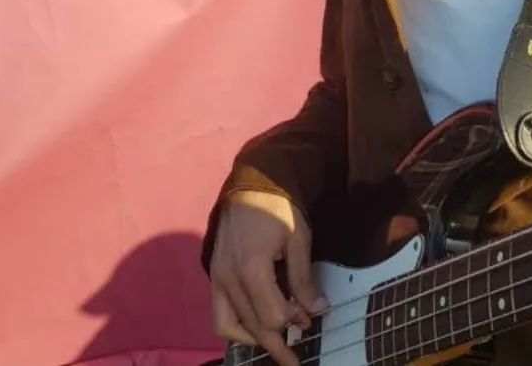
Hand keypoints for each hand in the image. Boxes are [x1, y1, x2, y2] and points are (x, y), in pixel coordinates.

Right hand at [209, 190, 327, 365]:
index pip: (273, 314)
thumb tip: (317, 309)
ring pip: (229, 326)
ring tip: (274, 344)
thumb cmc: (278, 207)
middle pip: (253, 325)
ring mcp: (217, 277)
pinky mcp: (213, 274)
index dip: (295, 319)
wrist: (251, 184)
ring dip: (253, 339)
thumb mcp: (298, 238)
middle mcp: (229, 278)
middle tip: (295, 359)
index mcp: (252, 268)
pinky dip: (235, 326)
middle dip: (277, 344)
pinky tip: (253, 327)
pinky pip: (218, 313)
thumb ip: (304, 278)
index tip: (311, 315)